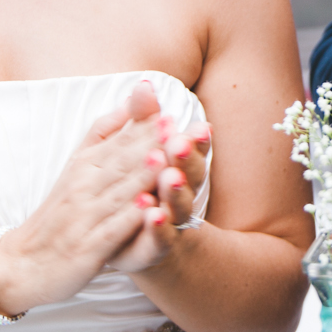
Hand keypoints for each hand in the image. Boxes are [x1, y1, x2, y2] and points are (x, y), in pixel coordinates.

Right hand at [0, 81, 197, 314]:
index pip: (118, 142)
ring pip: (119, 192)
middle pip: (120, 163)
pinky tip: (150, 209)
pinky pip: (112, 230)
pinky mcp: (88, 247)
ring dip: (143, 176)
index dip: (144, 130)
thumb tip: (134, 94)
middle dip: (148, 146)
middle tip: (176, 128)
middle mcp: (84, 187)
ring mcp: (85, 217)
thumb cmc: (59, 213)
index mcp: (84, 165)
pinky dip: (129, 218)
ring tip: (166, 159)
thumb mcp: (77, 165)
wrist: (23, 264)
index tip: (171, 114)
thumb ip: (105, 131)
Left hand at [108, 119, 209, 272]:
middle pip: (191, 175)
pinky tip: (151, 213)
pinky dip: (158, 226)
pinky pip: (159, 238)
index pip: (193, 150)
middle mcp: (180, 194)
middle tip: (180, 144)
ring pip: (179, 206)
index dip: (197, 141)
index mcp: (179, 169)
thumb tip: (143, 83)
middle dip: (186, 159)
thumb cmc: (138, 191)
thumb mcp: (140, 152)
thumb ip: (143, 119)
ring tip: (168, 177)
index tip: (198, 126)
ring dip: (175, 191)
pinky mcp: (155, 248)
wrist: (134, 246)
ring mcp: (170, 223)